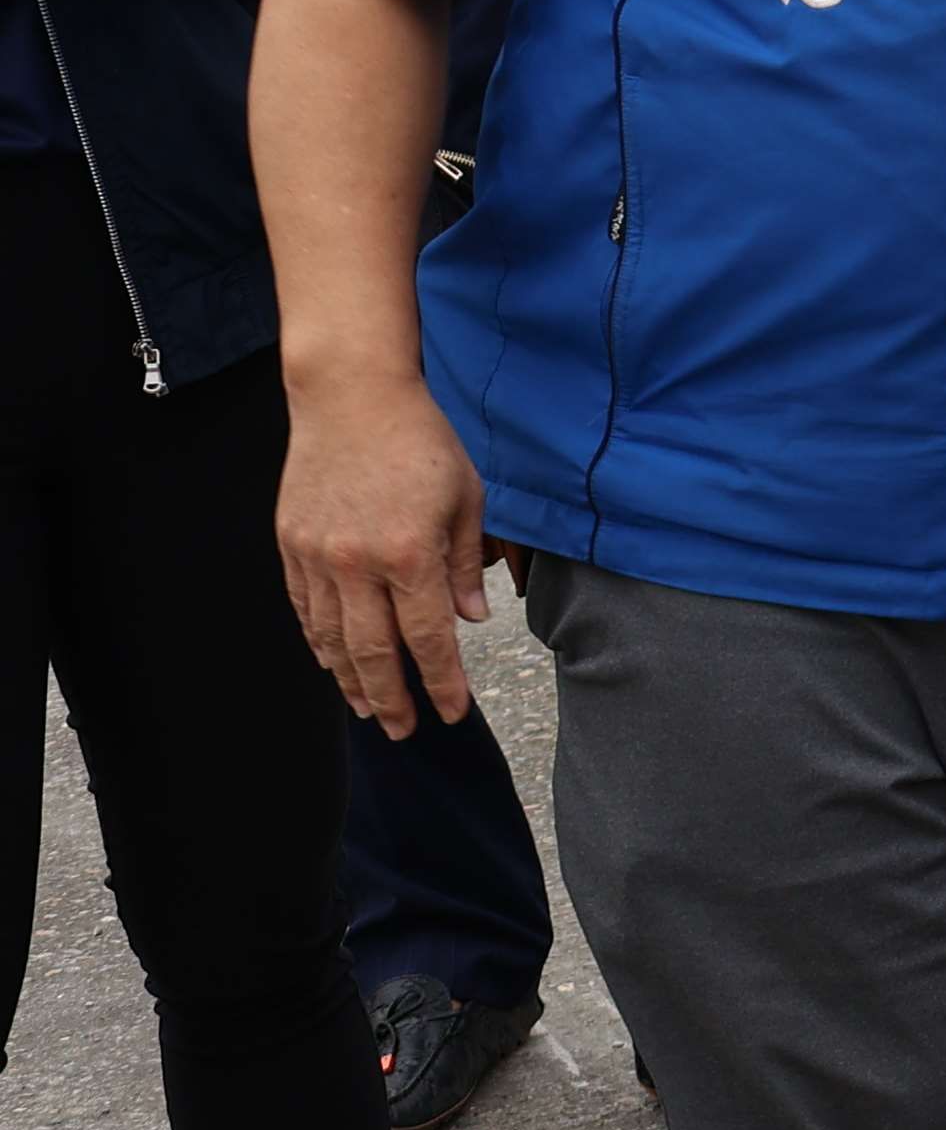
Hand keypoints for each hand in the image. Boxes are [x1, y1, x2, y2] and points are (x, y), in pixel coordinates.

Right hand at [277, 378, 492, 732]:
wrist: (351, 398)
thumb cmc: (422, 442)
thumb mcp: (466, 497)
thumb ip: (466, 563)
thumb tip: (470, 620)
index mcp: (411, 551)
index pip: (430, 637)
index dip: (442, 681)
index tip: (453, 712)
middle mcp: (359, 562)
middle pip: (375, 651)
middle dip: (393, 697)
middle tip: (405, 730)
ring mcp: (318, 556)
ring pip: (333, 638)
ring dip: (351, 680)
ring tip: (369, 709)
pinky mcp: (291, 545)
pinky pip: (306, 609)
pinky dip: (320, 643)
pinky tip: (334, 664)